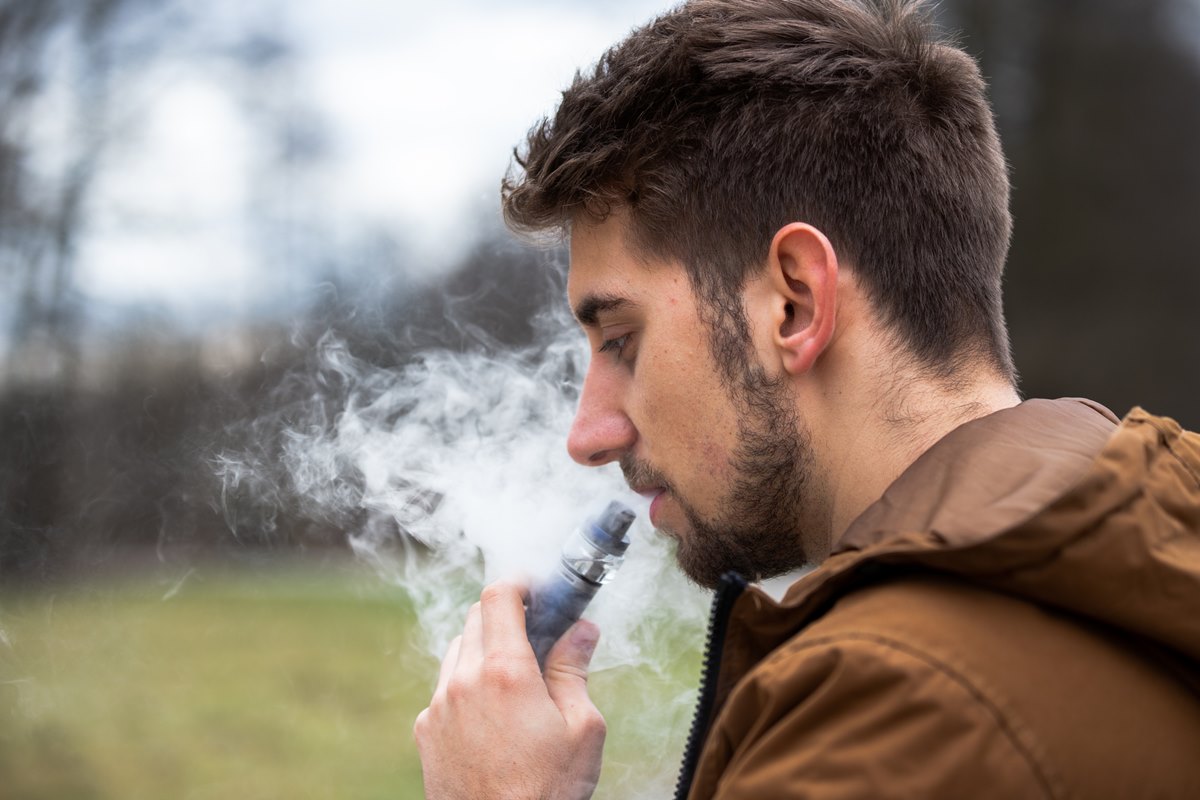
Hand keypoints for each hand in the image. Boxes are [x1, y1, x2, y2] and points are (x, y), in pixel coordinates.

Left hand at [413, 580, 606, 799]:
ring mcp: (438, 707)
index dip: (519, 584)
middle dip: (506, 616)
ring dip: (483, 649)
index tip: (536, 589)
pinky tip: (492, 713)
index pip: (498, 597)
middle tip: (537, 633)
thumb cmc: (547, 791)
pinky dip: (466, 685)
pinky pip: (444, 689)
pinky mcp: (425, 732)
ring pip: (457, 652)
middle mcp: (463, 681)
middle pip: (476, 619)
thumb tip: (583, 630)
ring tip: (515, 677)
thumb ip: (575, 670)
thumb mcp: (581, 728)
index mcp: (505, 672)